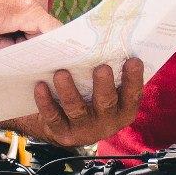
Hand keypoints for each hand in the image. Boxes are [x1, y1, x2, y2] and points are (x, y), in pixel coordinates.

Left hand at [23, 57, 144, 146]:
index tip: (133, 60)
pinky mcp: (63, 133)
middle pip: (107, 103)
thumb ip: (111, 71)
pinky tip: (40, 86)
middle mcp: (107, 122)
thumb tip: (108, 40)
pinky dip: (46, 101)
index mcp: (123, 109)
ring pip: (77, 110)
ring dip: (69, 91)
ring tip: (61, 73)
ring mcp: (84, 130)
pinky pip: (54, 117)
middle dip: (104, 85)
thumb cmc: (91, 95)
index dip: (134, 79)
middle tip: (101, 67)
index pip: (133, 95)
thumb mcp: (105, 88)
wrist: (67, 124)